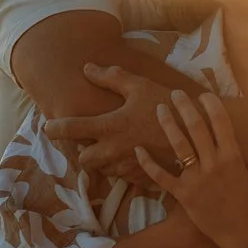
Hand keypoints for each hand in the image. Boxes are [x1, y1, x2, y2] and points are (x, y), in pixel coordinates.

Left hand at [45, 66, 168, 175]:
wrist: (199, 134)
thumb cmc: (168, 106)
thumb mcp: (141, 86)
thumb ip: (112, 78)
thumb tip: (87, 68)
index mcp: (110, 127)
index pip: (72, 130)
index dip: (56, 129)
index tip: (48, 128)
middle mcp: (114, 151)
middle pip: (84, 160)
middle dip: (85, 151)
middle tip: (92, 141)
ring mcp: (128, 167)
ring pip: (104, 171)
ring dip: (104, 161)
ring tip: (116, 148)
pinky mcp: (142, 179)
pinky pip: (125, 177)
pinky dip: (125, 168)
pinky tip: (135, 157)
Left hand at [136, 91, 247, 247]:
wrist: (243, 235)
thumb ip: (240, 156)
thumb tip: (235, 137)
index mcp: (234, 157)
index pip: (220, 122)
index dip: (210, 104)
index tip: (202, 94)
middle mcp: (214, 164)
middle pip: (196, 127)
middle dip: (185, 106)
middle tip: (176, 93)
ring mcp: (197, 180)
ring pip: (178, 146)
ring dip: (168, 124)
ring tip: (160, 109)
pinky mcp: (183, 195)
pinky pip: (161, 175)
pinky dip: (148, 162)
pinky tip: (139, 149)